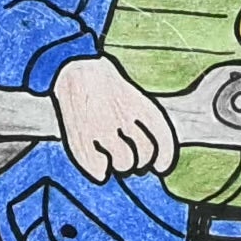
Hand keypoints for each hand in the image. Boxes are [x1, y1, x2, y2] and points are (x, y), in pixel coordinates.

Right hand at [54, 54, 176, 182]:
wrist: (76, 68)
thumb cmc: (110, 91)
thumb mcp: (136, 100)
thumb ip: (153, 128)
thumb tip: (161, 167)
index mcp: (138, 106)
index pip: (161, 138)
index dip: (165, 156)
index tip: (160, 167)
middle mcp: (121, 116)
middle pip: (144, 155)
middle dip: (141, 162)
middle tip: (131, 159)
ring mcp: (100, 127)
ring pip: (124, 163)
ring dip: (122, 166)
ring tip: (114, 158)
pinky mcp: (80, 136)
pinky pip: (98, 168)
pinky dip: (100, 171)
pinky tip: (99, 165)